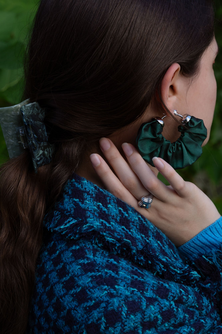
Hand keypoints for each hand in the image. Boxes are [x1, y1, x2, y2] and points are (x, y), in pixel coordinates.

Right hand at [90, 138, 220, 246]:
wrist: (203, 240)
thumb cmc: (174, 226)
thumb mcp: (152, 217)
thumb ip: (140, 198)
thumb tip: (128, 175)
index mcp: (142, 214)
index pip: (118, 193)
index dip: (105, 175)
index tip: (94, 157)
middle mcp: (153, 210)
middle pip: (129, 184)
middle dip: (114, 162)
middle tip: (103, 142)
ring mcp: (171, 203)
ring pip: (150, 183)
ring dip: (136, 163)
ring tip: (125, 145)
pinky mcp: (189, 197)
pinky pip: (176, 184)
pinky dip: (166, 171)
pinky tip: (156, 158)